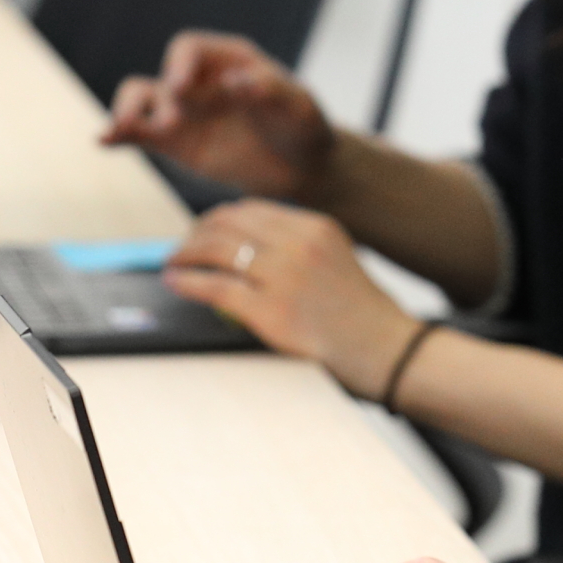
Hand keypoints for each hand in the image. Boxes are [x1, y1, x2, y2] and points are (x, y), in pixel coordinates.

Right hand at [100, 32, 333, 199]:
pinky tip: (104, 141)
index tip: (180, 87)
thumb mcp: (298, 106)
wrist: (303, 167)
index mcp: (227, 59)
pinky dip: (120, 135)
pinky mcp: (175, 143)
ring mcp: (183, 111)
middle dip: (158, 96)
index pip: (189, 48)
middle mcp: (198, 80)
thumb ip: (269, 90)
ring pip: (140, 100)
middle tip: (171, 123)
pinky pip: (140, 134)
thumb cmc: (303, 125)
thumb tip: (237, 82)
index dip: (180, 63)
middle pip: (161, 77)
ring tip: (121, 129)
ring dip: (127, 112)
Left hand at [164, 199, 423, 392]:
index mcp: (316, 226)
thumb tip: (245, 250)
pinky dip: (187, 282)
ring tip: (173, 263)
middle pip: (229, 223)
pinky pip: (214, 287)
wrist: (389, 353)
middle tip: (181, 249)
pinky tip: (175, 282)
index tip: (204, 232)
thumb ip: (300, 250)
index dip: (219, 219)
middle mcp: (299, 242)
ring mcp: (284, 275)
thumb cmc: (362, 317)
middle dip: (196, 233)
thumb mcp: (337, 263)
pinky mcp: (271, 311)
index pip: (252, 209)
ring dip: (184, 253)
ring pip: (216, 249)